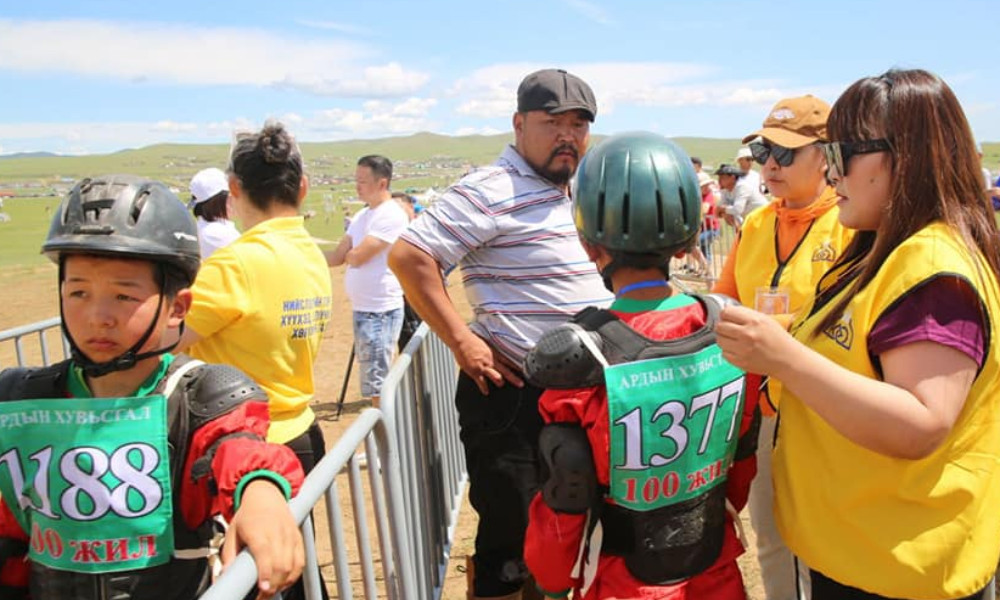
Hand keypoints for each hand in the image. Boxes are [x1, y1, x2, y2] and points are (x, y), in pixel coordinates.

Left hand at [222, 479, 303, 598]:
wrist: (267, 495)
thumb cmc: (248, 515)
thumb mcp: (232, 532)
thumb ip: (228, 555)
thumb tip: (223, 576)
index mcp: (258, 531)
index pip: (265, 553)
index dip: (266, 572)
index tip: (263, 587)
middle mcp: (277, 533)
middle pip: (281, 564)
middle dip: (274, 585)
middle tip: (262, 596)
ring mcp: (290, 535)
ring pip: (293, 565)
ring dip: (284, 582)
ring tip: (272, 591)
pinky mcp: (298, 538)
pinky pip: (301, 561)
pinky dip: (294, 575)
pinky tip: (285, 582)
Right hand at [454, 332, 523, 393]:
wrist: (462, 341)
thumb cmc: (471, 341)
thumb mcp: (485, 345)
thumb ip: (490, 353)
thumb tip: (491, 356)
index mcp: (494, 354)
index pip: (509, 361)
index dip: (517, 367)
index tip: (523, 371)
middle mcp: (491, 361)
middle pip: (506, 371)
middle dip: (514, 379)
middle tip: (520, 384)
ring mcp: (484, 367)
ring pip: (497, 377)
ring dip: (500, 382)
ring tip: (501, 385)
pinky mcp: (475, 372)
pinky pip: (482, 383)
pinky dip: (484, 389)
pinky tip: (486, 392)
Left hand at [715, 305, 796, 376]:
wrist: (788, 360)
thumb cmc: (778, 339)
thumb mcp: (765, 319)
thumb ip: (746, 314)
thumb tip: (727, 311)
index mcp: (754, 321)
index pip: (726, 312)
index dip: (726, 314)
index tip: (728, 317)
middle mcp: (747, 334)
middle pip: (719, 326)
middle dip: (723, 327)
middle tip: (730, 329)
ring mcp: (742, 349)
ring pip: (719, 340)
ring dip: (724, 339)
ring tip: (735, 340)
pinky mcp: (740, 362)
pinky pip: (724, 353)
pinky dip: (729, 351)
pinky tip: (739, 350)